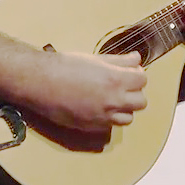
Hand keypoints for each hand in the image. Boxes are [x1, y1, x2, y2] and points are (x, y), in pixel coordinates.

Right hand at [25, 50, 148, 132]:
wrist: (42, 82)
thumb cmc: (65, 67)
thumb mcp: (95, 59)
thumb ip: (119, 61)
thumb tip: (136, 59)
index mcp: (115, 80)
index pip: (142, 80)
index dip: (138, 75)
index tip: (131, 72)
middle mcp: (112, 100)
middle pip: (141, 102)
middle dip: (135, 92)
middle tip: (123, 85)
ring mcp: (102, 116)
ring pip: (129, 118)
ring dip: (125, 108)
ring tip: (113, 99)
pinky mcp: (91, 126)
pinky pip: (111, 125)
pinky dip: (110, 118)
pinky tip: (100, 107)